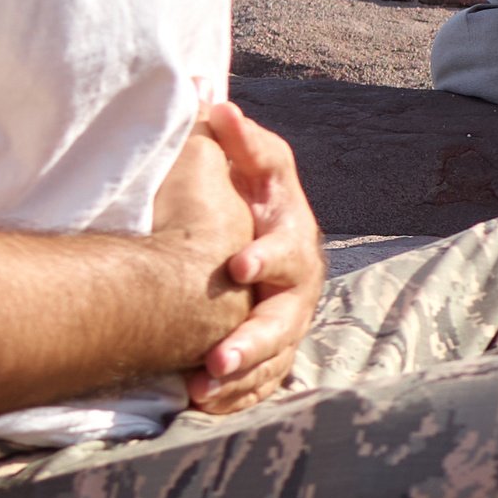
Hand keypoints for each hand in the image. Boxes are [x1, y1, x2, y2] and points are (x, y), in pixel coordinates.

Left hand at [155, 104, 323, 415]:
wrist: (258, 247)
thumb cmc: (252, 199)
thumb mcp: (251, 165)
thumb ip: (236, 136)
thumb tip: (210, 97)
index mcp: (291, 234)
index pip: (286, 244)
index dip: (267, 257)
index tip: (238, 268)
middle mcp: (297, 282)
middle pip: (283, 315)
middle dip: (253, 337)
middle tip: (218, 354)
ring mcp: (289, 321)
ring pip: (274, 356)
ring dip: (242, 371)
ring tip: (204, 383)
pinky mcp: (275, 353)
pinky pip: (262, 382)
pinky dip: (235, 395)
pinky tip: (201, 400)